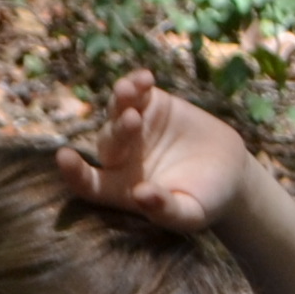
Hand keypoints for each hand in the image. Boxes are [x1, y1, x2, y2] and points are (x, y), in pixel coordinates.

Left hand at [59, 68, 255, 231]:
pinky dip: (138, 83)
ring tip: (129, 91)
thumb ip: (165, 210)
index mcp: (122, 189)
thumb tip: (141, 194)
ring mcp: (136, 128)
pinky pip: (137, 91)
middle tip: (134, 120)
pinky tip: (146, 78)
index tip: (64, 158)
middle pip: (108, 142)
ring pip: (116, 111)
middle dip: (118, 130)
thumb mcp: (190, 215)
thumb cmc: (206, 202)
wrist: (230, 173)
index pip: (89, 183)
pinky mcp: (152, 105)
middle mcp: (123, 157)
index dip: (74, 173)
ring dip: (120, 100)